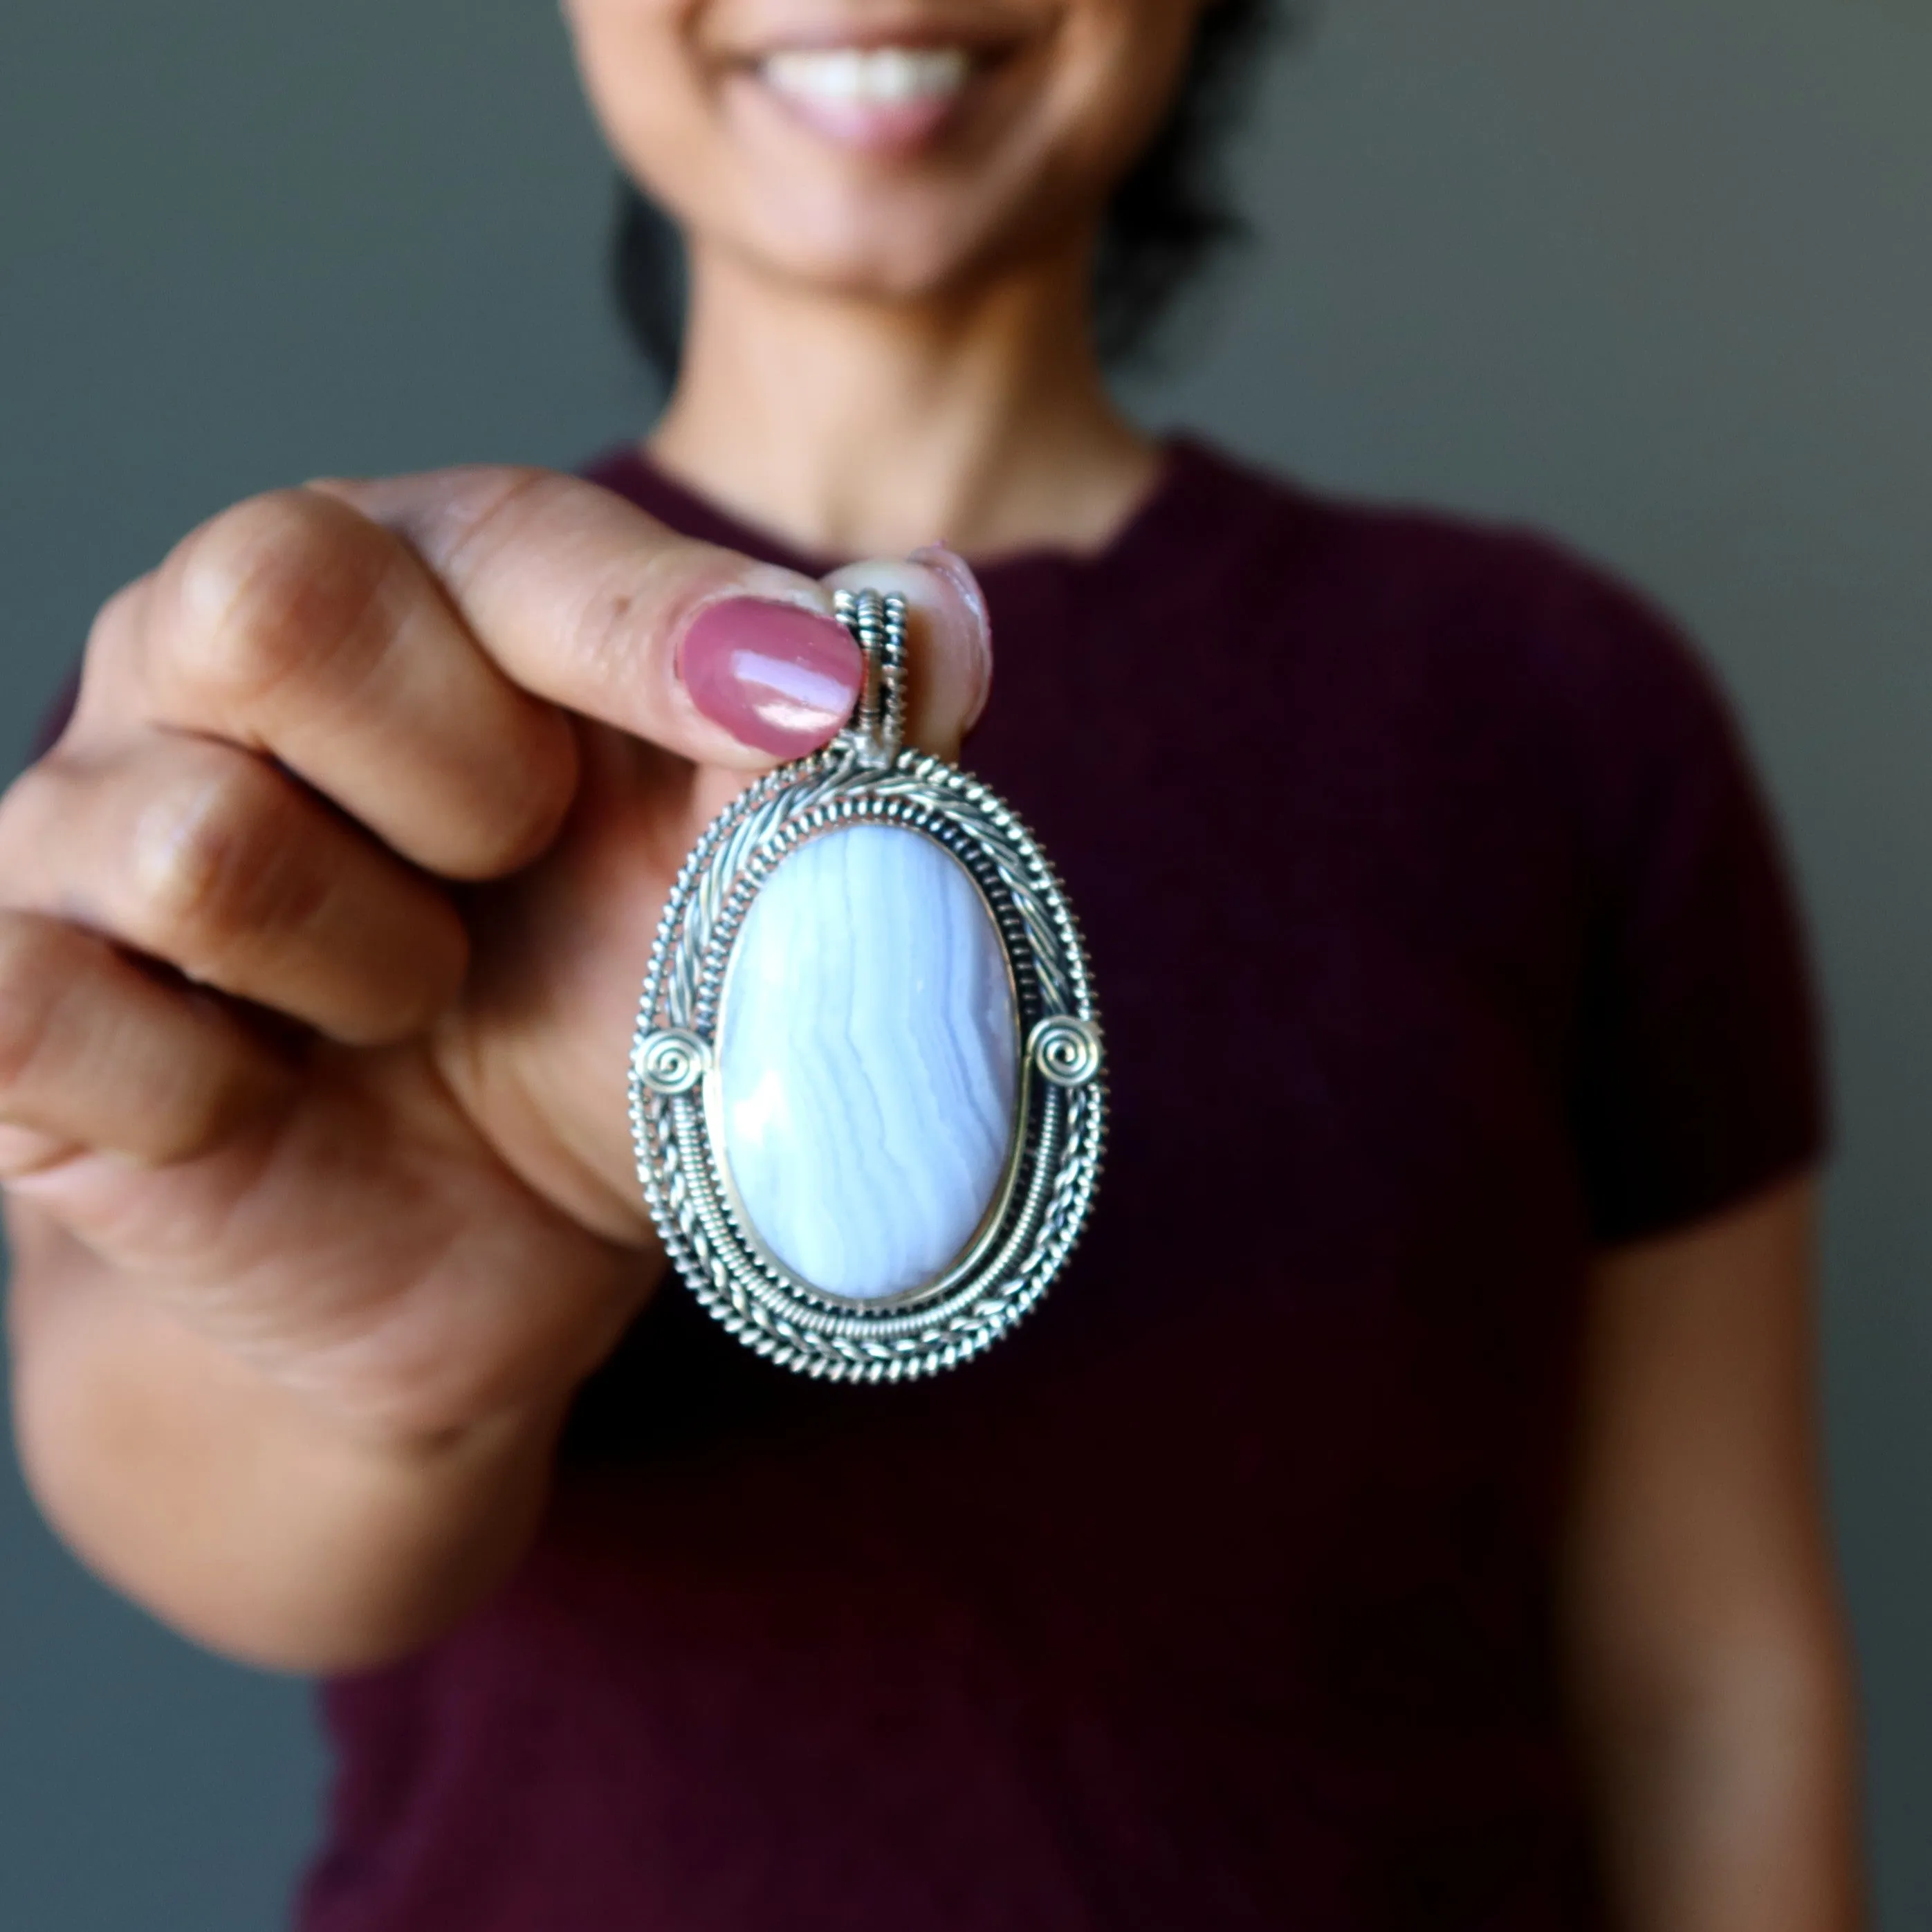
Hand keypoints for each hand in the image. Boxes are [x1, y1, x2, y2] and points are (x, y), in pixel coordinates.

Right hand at [0, 468, 990, 1448]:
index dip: (657, 626)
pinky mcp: (16, 1010)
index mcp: (406, 588)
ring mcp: (85, 830)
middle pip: (270, 601)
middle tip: (516, 870)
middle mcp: (208, 664)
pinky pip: (50, 1014)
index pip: (494, 538)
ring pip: (199, 839)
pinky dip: (218, 1088)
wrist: (495, 1239)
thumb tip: (935, 612)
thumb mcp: (749, 882)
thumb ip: (836, 743)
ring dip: (373, 964)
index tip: (810, 705)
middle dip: (465, 780)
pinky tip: (279, 1098)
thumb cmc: (623, 1017)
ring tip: (422, 1005)